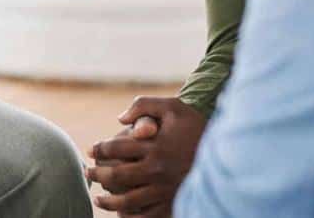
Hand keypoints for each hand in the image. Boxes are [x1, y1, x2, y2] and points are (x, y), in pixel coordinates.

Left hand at [86, 96, 205, 216]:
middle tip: (88, 174)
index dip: (99, 149)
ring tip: (99, 199)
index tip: (90, 151)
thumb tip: (119, 119)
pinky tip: (122, 215)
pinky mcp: (175, 203)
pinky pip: (148, 217)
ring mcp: (166, 189)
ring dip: (109, 202)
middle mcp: (158, 170)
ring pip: (128, 201)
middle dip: (97, 175)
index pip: (115, 148)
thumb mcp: (171, 106)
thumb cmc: (195, 123)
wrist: (226, 146)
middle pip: (117, 176)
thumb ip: (142, 106)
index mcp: (155, 146)